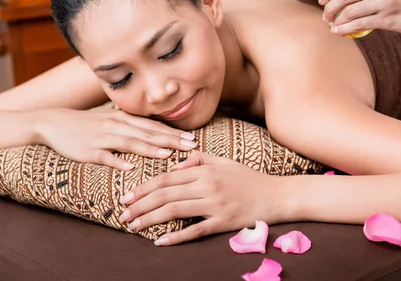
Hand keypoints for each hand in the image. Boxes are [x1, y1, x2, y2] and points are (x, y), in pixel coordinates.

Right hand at [38, 108, 196, 169]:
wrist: (55, 123)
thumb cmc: (87, 125)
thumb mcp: (112, 121)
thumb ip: (133, 127)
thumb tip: (156, 135)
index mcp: (124, 119)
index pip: (153, 126)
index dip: (174, 132)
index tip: (192, 138)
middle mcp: (116, 126)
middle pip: (148, 133)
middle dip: (171, 140)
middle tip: (190, 146)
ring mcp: (102, 138)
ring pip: (130, 143)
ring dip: (149, 148)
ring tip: (167, 154)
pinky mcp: (88, 150)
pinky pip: (104, 156)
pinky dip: (117, 161)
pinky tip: (129, 167)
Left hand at [118, 151, 285, 244]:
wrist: (277, 195)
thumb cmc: (249, 179)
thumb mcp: (224, 162)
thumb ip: (200, 159)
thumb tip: (177, 163)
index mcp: (205, 170)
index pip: (166, 178)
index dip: (144, 187)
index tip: (127, 195)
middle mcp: (207, 185)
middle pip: (165, 195)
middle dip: (140, 204)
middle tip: (123, 213)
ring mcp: (215, 204)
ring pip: (175, 211)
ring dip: (150, 219)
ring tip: (134, 226)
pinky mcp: (223, 222)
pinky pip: (195, 230)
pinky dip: (176, 236)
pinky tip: (160, 241)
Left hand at [319, 0, 400, 36]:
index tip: (322, 1)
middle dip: (329, 8)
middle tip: (325, 16)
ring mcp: (385, 1)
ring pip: (349, 11)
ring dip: (335, 20)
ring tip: (331, 25)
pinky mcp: (389, 18)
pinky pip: (359, 24)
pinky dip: (345, 29)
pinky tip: (339, 32)